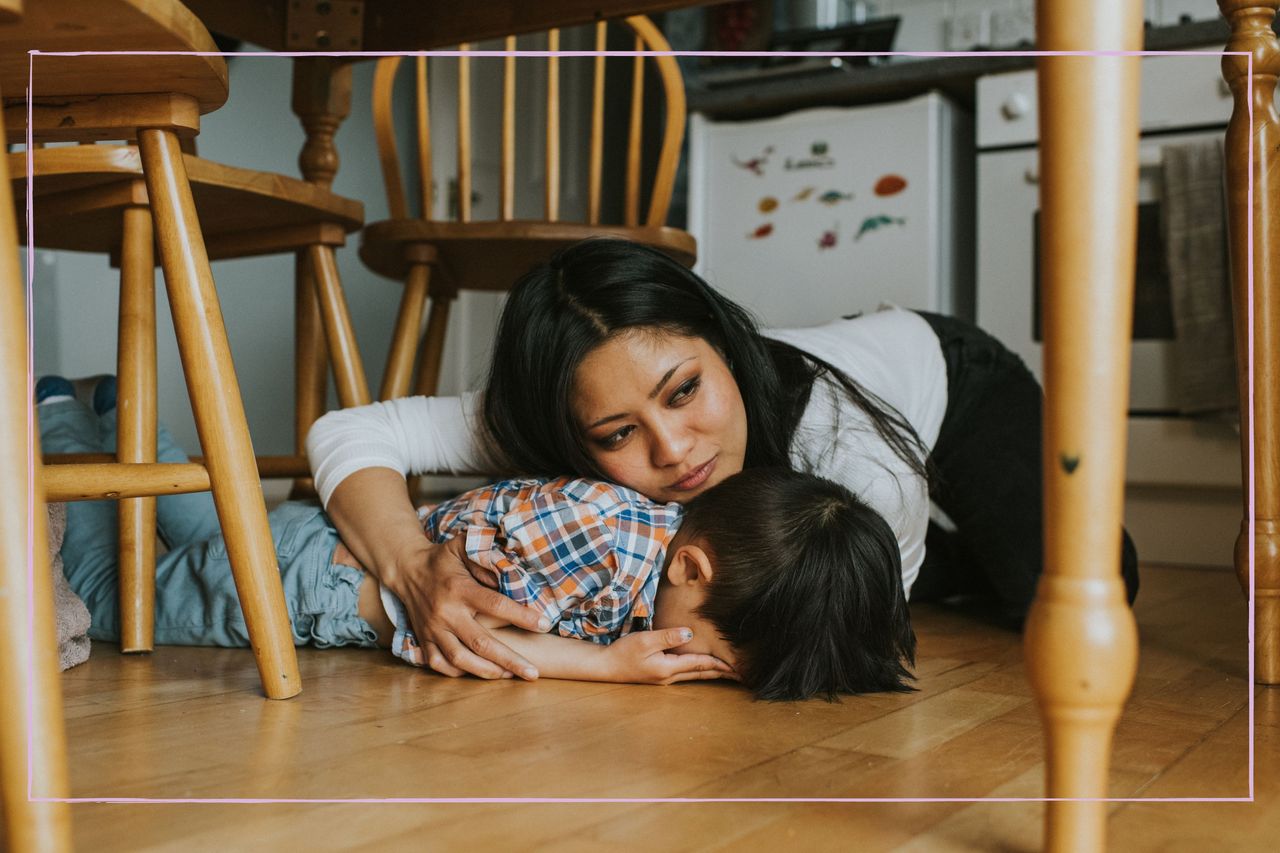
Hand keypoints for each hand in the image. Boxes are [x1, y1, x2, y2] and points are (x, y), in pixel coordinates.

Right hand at [387, 535, 550, 680]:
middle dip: (509, 660)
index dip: (521, 616)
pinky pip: (439, 664)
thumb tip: (512, 573)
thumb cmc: (443, 559)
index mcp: (460, 589)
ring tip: (511, 676)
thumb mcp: (463, 547)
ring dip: (487, 671)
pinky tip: (480, 673)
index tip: (544, 624)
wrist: (406, 570)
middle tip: (533, 673)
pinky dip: (459, 673)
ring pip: (460, 659)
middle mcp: (446, 613)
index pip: (495, 605)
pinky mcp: (423, 640)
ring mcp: (432, 630)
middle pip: (481, 642)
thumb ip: (486, 557)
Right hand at [604, 628, 736, 684]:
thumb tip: (689, 633)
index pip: (700, 664)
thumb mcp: (644, 640)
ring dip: (713, 673)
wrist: (606, 666)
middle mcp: (670, 676)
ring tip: (728, 672)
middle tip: (741, 675)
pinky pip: (687, 673)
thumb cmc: (624, 652)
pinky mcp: (661, 674)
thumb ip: (667, 637)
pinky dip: (700, 670)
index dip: (720, 664)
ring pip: (696, 674)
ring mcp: (666, 677)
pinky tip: (703, 668)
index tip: (737, 667)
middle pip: (702, 673)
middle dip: (722, 673)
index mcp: (669, 668)